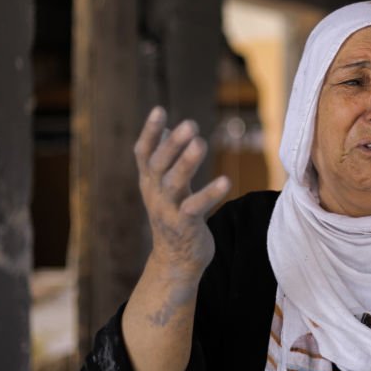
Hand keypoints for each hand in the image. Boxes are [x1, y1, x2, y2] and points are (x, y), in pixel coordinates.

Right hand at [134, 106, 231, 278]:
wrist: (175, 261)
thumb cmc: (173, 216)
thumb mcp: (163, 187)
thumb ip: (164, 159)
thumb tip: (165, 129)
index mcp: (149, 181)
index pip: (144, 153)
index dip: (150, 132)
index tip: (159, 110)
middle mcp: (155, 194)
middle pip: (159, 165)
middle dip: (173, 144)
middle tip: (190, 124)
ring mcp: (168, 210)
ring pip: (174, 183)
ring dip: (187, 162)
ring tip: (201, 143)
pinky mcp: (185, 225)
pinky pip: (196, 207)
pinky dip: (210, 193)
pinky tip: (226, 180)